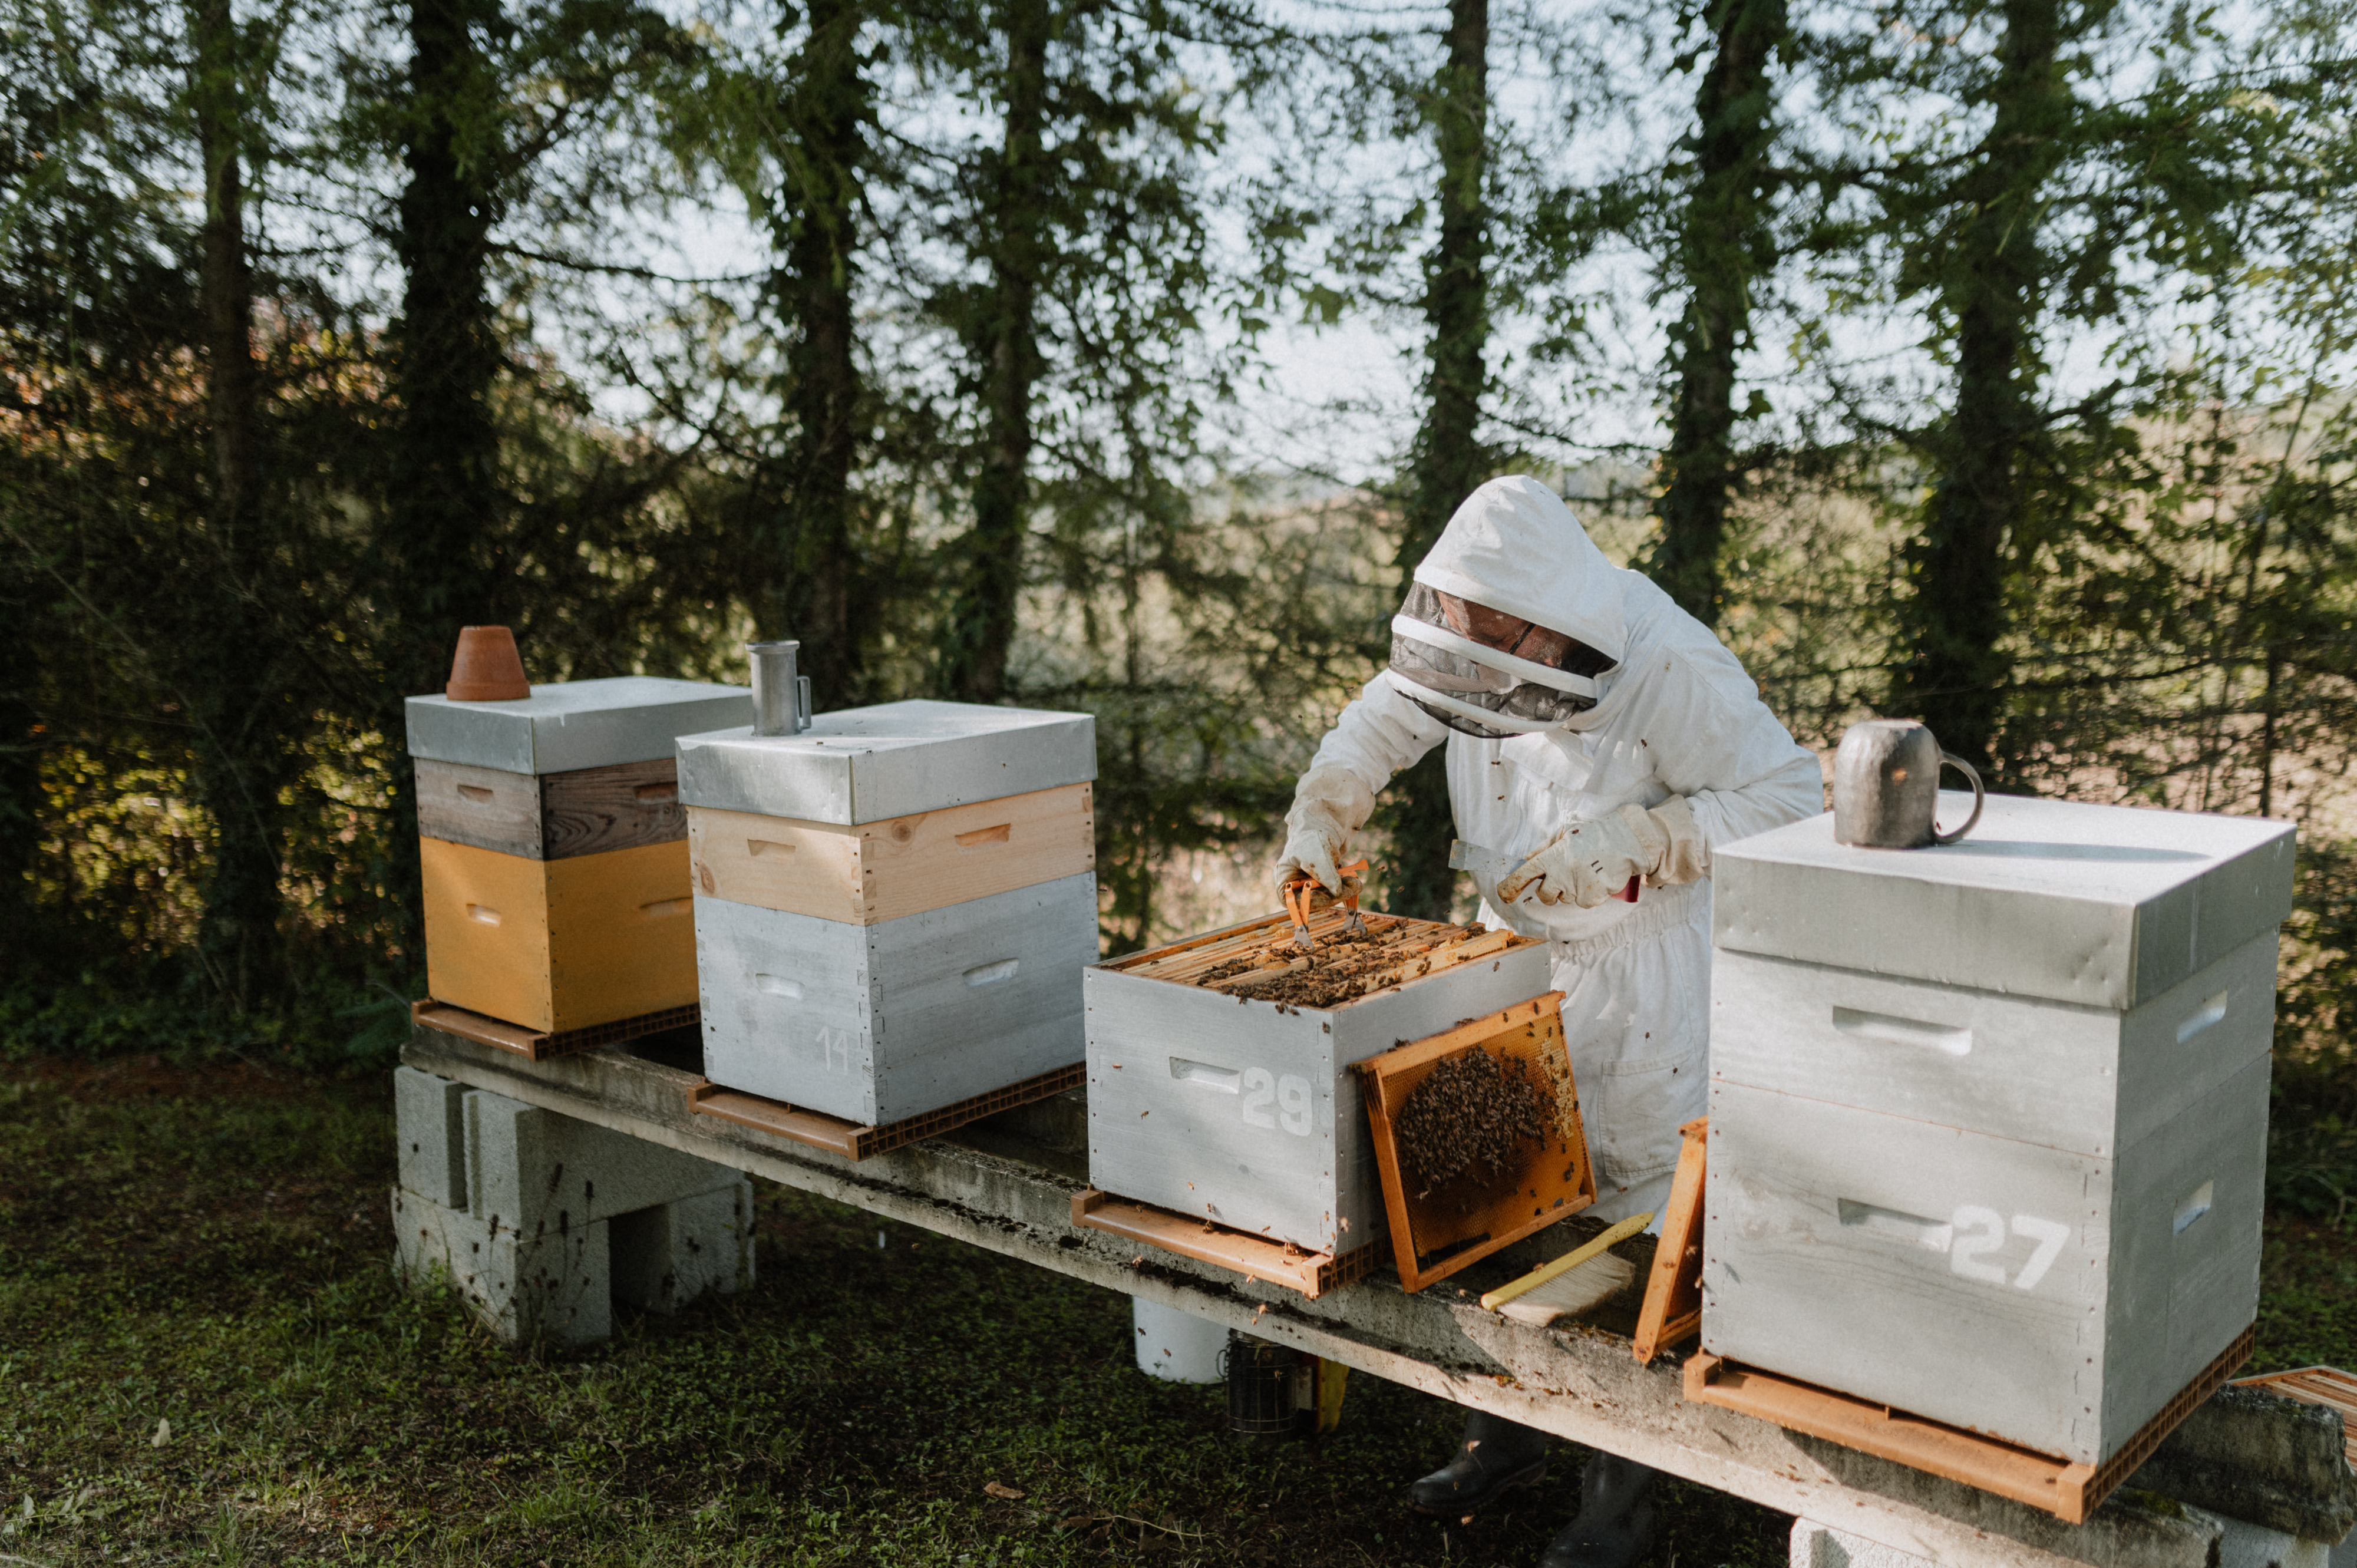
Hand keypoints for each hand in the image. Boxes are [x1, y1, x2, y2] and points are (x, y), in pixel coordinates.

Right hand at [1274, 813, 1350, 901]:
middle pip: (1312, 900)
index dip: (1308, 902)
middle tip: (1348, 891)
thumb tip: (1337, 892)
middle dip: (1332, 896)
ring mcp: (1311, 885)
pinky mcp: (1324, 883)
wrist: (1321, 827)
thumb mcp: (1316, 856)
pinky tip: (1354, 881)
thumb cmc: (1311, 839)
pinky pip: (1335, 890)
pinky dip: (1346, 886)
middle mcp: (1296, 885)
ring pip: (1327, 896)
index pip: (1292, 899)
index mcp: (1284, 879)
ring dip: (1342, 892)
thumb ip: (1325, 874)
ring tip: (1355, 883)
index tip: (1325, 897)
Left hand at [1497, 805, 1666, 907]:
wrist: (1625, 841)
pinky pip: (1583, 902)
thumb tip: (1527, 858)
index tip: (1503, 894)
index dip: (1509, 887)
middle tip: (1564, 877)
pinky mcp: (1591, 898)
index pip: (1523, 875)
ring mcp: (1575, 888)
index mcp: (1551, 857)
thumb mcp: (1565, 833)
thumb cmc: (1594, 835)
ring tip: (1586, 871)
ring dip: (1571, 890)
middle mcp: (1560, 874)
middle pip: (1544, 896)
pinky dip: (1588, 894)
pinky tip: (1596, 879)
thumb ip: (1544, 847)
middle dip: (1550, 891)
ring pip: (1565, 899)